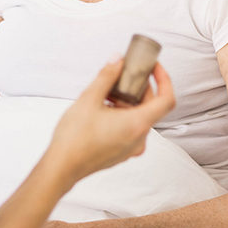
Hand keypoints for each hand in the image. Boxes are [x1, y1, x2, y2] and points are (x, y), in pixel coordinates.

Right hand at [47, 59, 175, 186]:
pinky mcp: (122, 153)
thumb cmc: (74, 138)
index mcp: (137, 124)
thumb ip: (106, 76)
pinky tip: (103, 108)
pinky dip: (123, 115)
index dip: (164, 79)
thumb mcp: (89, 99)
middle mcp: (140, 139)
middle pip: (151, 107)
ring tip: (107, 92)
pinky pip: (131, 129)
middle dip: (140, 88)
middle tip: (124, 74)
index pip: (166, 100)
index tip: (154, 68)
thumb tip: (117, 60)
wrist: (61, 168)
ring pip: (139, 118)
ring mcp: (131, 148)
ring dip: (128, 101)